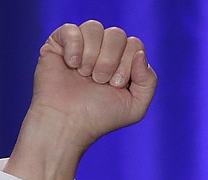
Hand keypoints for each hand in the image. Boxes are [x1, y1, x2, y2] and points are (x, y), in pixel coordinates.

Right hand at [6, 21, 157, 179]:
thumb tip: (140, 53)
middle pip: (117, 34)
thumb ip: (149, 80)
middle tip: (99, 81)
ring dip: (92, 56)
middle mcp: (103, 51)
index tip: (114, 85)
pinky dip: (74, 48)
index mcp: (122, 62)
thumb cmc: (99, 117)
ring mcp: (81, 45)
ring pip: (95, 28)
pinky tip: (71, 65)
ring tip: (84, 76)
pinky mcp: (59, 43)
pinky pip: (71, 29)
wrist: (67, 123)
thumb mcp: (135, 105)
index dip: (127, 64)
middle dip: (110, 61)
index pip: (134, 44)